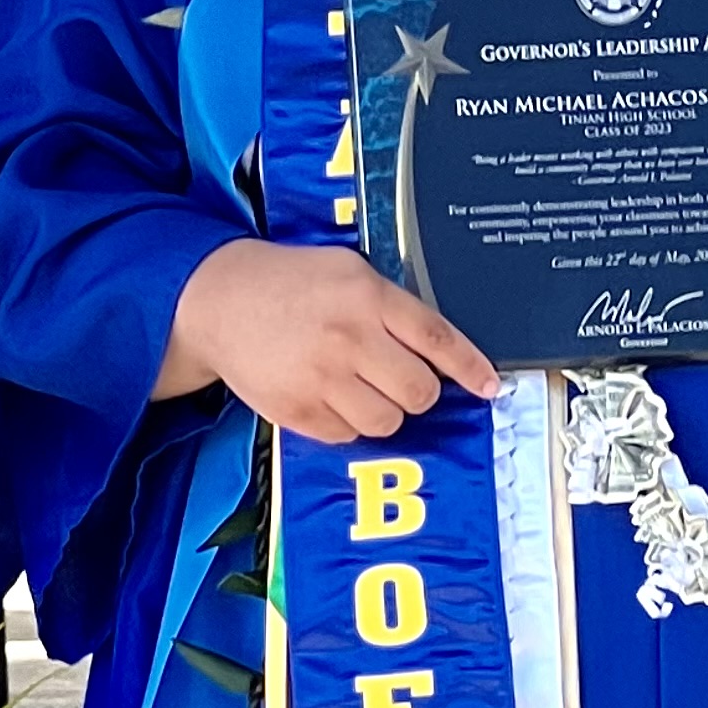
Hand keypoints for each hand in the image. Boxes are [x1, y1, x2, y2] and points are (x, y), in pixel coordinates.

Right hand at [160, 238, 500, 443]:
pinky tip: (328, 395)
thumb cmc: (288, 283)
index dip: (471, 369)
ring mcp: (322, 378)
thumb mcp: (347, 271)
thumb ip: (393, 305)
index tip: (489, 387)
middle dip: (417, 392)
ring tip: (358, 387)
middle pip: (419, 393)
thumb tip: (439, 351)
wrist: (218, 300)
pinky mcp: (297, 410)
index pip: (438, 340)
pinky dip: (346, 423)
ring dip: (383, 412)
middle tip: (397, 378)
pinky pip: (347, 436)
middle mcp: (349, 338)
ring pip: (388, 423)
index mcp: (368, 296)